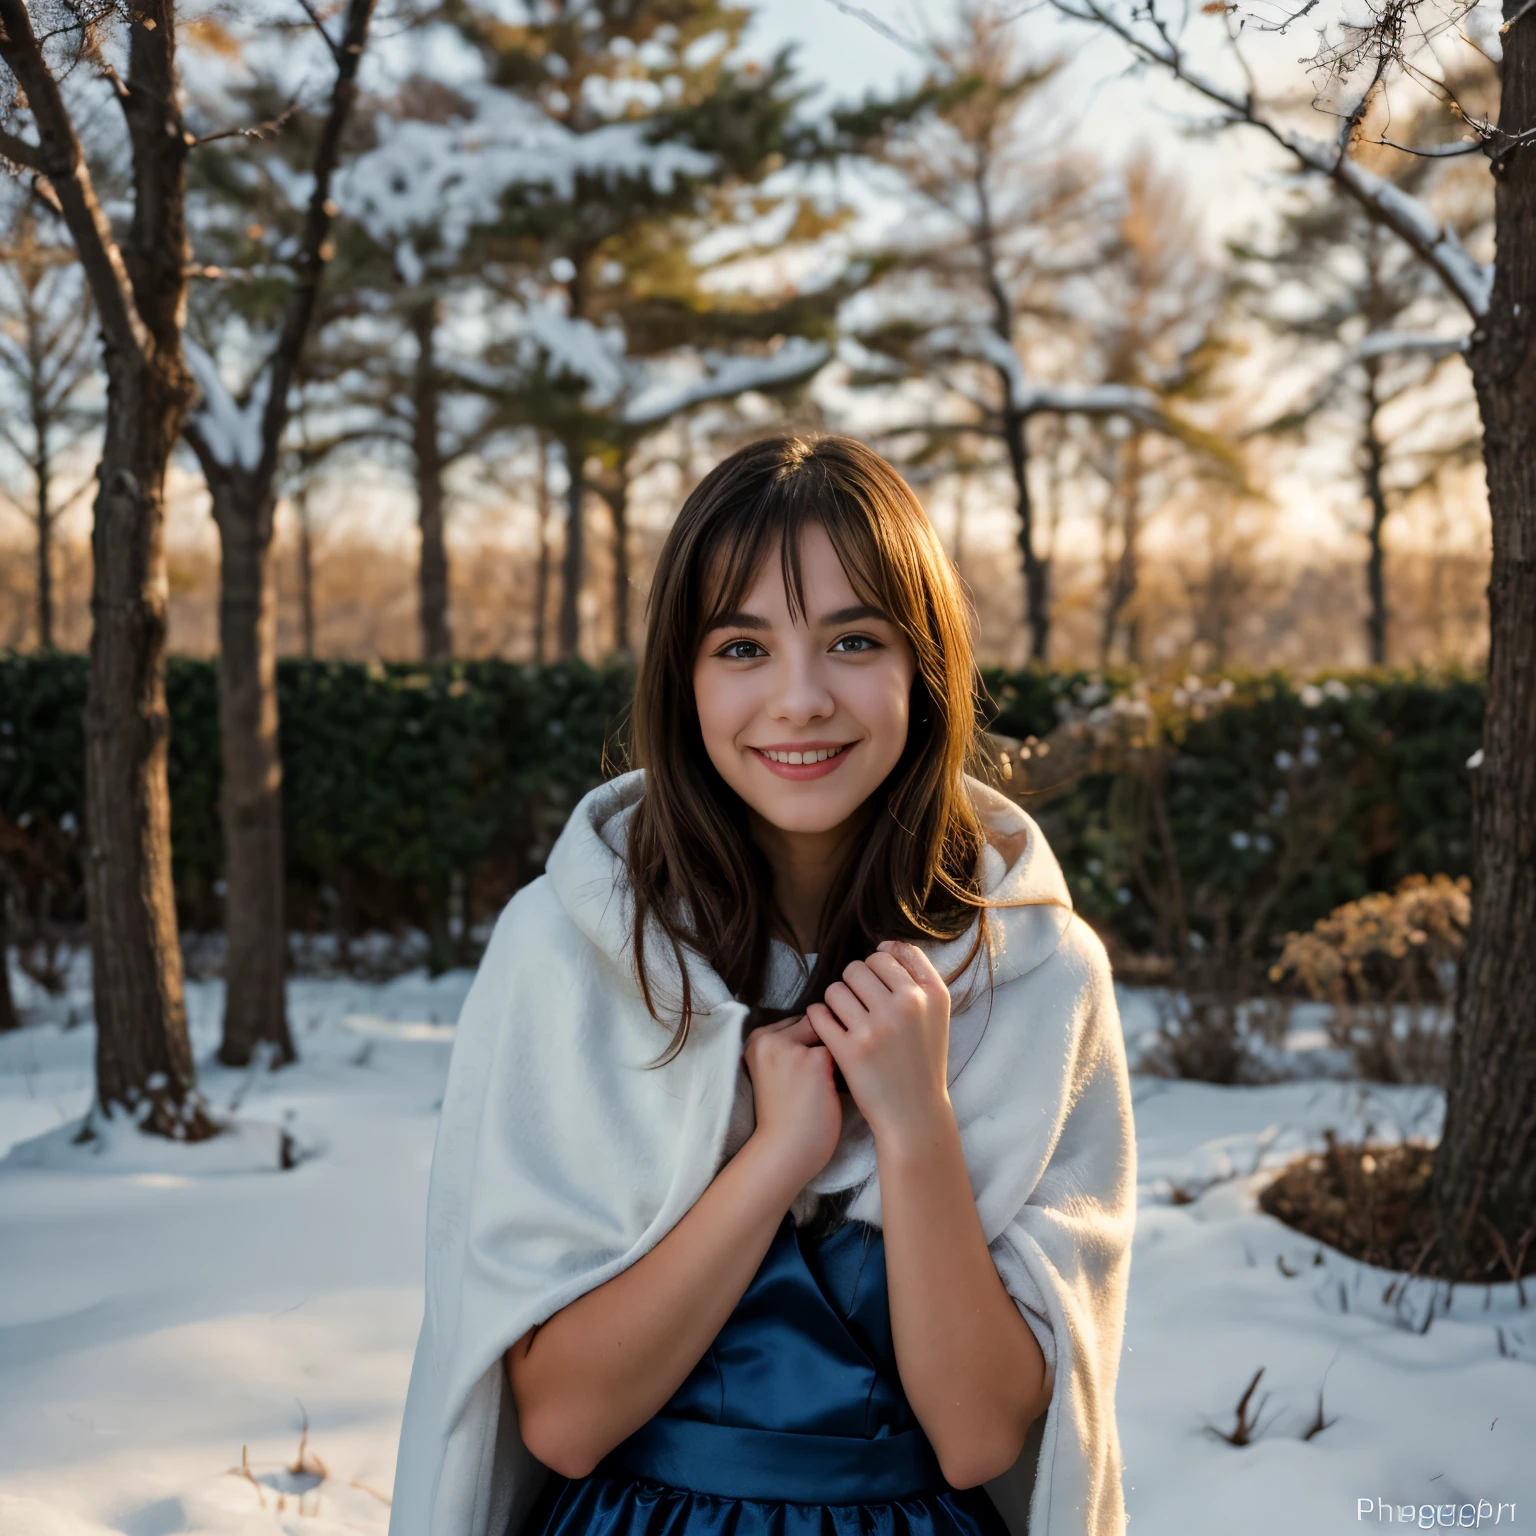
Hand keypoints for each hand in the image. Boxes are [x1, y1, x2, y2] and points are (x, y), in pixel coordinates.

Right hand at [742, 1014, 842, 1186]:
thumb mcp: (773, 1070)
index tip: (809, 1068)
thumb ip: (789, 1047)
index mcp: (756, 1039)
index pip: (796, 1021)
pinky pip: (841, 1051)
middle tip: (819, 1077)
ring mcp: (790, 1047)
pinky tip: (834, 1090)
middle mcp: (768, 1037)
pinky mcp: (814, 1060)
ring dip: (835, 1055)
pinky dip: (844, 1068)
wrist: (784, 1151)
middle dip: (823, 1045)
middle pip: (813, 1022)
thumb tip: (828, 1026)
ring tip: (826, 1084)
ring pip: (829, 1034)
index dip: (810, 1043)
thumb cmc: (784, 1115)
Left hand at [806, 940, 951, 1147]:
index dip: (879, 966)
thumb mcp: (935, 1014)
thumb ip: (917, 975)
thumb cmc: (922, 1060)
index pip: (891, 953)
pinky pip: (819, 1014)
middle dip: (854, 983)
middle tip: (860, 1005)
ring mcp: (877, 1028)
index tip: (878, 986)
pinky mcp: (850, 1050)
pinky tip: (829, 1029)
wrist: (914, 1113)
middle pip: (859, 967)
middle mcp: (906, 1006)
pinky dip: (819, 1019)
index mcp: (931, 994)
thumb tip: (884, 943)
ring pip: (836, 988)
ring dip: (835, 1000)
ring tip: (845, 1018)